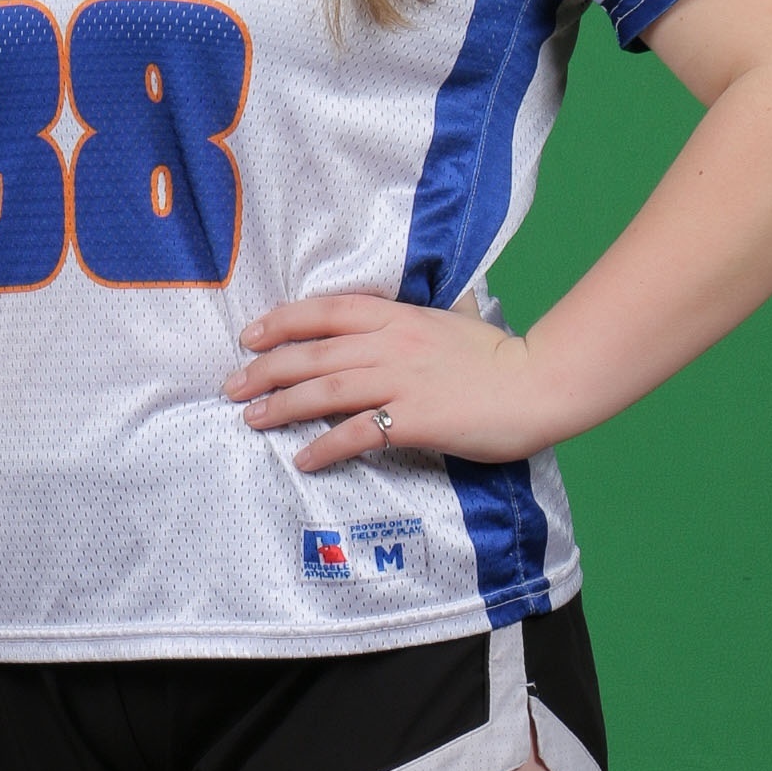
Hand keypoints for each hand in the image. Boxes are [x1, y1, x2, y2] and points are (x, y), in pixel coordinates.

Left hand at [224, 296, 546, 473]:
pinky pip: (356, 433)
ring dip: (281, 406)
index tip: (250, 335)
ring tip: (251, 419)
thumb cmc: (498, 356)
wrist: (538, 383)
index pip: (327, 311)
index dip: (283, 322)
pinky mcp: (414, 419)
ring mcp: (401, 381)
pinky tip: (302, 459)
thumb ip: (417, 320)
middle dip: (267, 368)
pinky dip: (324, 447)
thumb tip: (399, 318)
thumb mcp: (450, 322)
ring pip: (325, 389)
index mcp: (399, 316)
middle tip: (233, 385)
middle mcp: (392, 344)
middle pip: (314, 352)